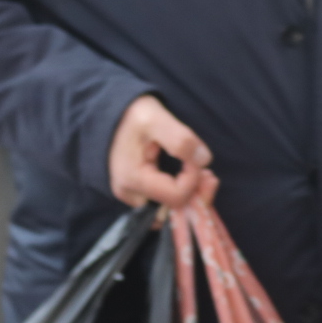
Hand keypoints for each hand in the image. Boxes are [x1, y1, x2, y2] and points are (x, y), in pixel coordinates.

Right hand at [107, 95, 217, 209]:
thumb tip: (204, 160)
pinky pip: (163, 202)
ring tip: (203, 174)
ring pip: (169, 209)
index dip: (193, 178)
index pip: (176, 196)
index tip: (196, 157)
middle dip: (196, 192)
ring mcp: (132, 195)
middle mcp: (130, 194)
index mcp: (132, 178)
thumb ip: (180, 139)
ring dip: (191, 194)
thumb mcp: (156, 118)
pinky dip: (180, 193)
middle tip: (209, 174)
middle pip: (173, 209)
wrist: (112, 113)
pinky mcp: (138, 192)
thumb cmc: (132, 114)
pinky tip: (190, 178)